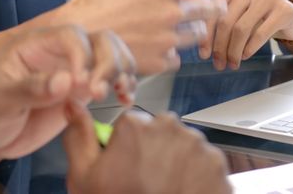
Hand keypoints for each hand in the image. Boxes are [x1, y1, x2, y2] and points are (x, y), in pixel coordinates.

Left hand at [0, 25, 135, 159]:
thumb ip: (29, 89)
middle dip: (108, 63)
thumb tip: (65, 81)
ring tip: (121, 93)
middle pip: (100, 40)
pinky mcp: (82, 90)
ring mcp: (74, 70)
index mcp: (36, 44)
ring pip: (112, 55)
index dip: (82, 54)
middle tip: (99, 93)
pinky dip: (125, 86)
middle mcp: (59, 52)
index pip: (71, 36)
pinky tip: (126, 100)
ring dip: (123, 71)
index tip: (79, 83)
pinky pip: (112, 80)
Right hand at [60, 0, 255, 73]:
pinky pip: (178, 59)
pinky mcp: (157, 61)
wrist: (76, 37)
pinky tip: (159, 48)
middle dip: (213, 10)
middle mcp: (170, 13)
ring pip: (198, 38)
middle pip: (211, 12)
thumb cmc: (91, 0)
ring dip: (193, 33)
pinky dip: (172, 54)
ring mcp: (165, 38)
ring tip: (178, 28)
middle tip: (211, 10)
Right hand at [63, 102, 230, 193]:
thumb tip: (74, 107)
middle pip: (161, 132)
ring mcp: (198, 147)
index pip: (132, 124)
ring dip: (177, 163)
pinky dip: (197, 178)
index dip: (127, 147)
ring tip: (165, 190)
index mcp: (137, 126)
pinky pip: (206, 165)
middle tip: (146, 181)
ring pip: (185, 147)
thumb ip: (79, 136)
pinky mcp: (219, 166)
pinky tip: (183, 193)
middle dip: (155, 151)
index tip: (126, 167)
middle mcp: (171, 129)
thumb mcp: (84, 177)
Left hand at [199, 0, 292, 69]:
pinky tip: (245, 56)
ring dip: (234, 51)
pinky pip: (261, 33)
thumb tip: (187, 18)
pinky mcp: (283, 9)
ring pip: (242, 28)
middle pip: (226, 20)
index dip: (207, 33)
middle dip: (220, 46)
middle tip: (218, 63)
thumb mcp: (237, 12)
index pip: (213, 10)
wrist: (292, 15)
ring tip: (232, 63)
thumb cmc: (259, 16)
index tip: (203, 53)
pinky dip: (250, 48)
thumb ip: (214, 13)